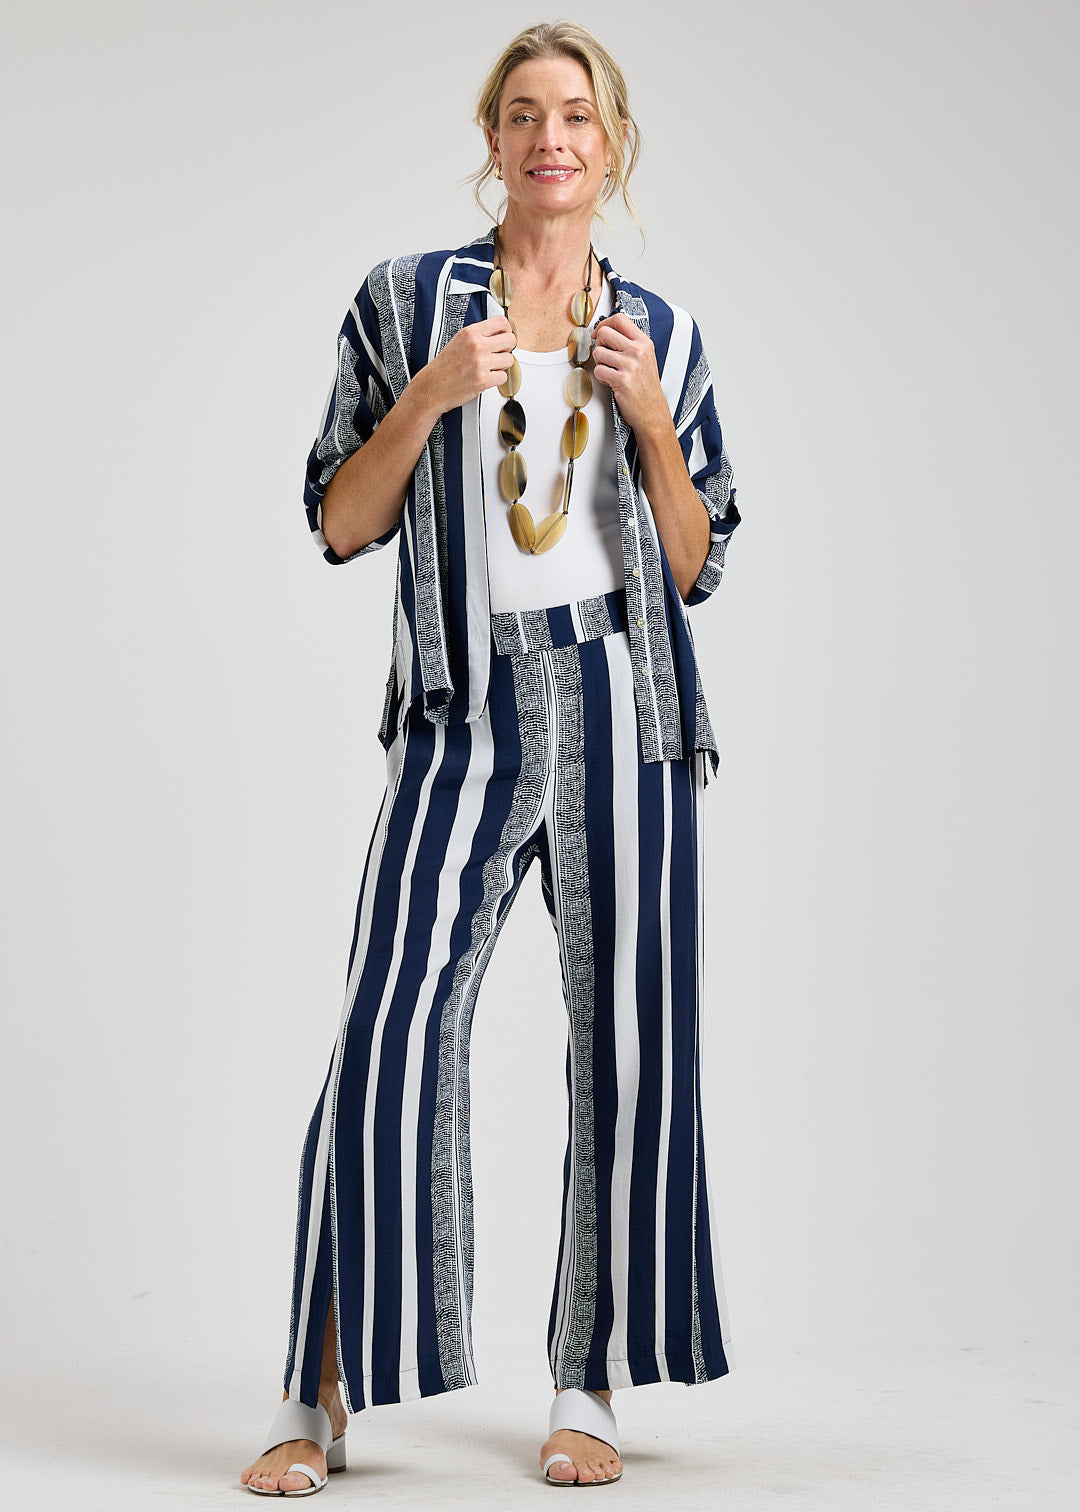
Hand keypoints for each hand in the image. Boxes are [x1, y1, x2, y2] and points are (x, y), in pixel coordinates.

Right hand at [420, 317, 515, 414]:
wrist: (432, 387)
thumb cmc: (444, 367)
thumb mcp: (459, 341)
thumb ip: (479, 336)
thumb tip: (499, 335)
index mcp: (470, 332)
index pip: (502, 322)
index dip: (507, 331)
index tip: (504, 337)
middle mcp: (476, 345)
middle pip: (510, 340)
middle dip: (507, 349)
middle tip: (499, 354)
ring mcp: (480, 363)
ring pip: (509, 360)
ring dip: (502, 366)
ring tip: (489, 368)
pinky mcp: (483, 380)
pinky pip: (504, 377)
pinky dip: (497, 380)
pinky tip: (486, 378)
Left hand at [591, 313, 669, 436]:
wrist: (653, 412)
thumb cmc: (646, 386)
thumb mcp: (645, 358)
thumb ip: (628, 343)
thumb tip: (604, 332)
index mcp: (644, 342)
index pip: (619, 319)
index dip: (604, 324)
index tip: (599, 334)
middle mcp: (638, 350)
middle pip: (605, 333)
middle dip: (599, 345)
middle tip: (605, 357)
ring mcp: (630, 365)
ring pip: (598, 352)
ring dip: (599, 363)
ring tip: (610, 372)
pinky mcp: (621, 380)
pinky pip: (598, 371)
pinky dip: (601, 378)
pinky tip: (611, 382)